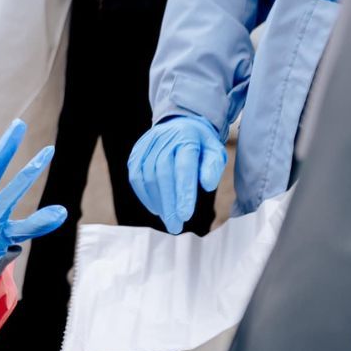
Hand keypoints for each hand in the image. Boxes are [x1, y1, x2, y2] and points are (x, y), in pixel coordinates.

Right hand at [128, 116, 226, 234]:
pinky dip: (144, 195)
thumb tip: (207, 185)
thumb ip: (213, 167)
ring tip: (168, 219)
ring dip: (157, 202)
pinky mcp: (136, 153)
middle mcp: (164, 139)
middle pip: (162, 174)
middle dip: (168, 203)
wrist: (180, 124)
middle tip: (175, 226)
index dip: (183, 192)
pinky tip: (156, 208)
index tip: (185, 215)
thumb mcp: (215, 151)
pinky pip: (136, 176)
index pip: (184, 167)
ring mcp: (147, 145)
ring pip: (147, 176)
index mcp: (187, 138)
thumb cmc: (200, 144)